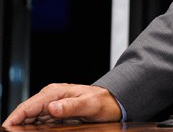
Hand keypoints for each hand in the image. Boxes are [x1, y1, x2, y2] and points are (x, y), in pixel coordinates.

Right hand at [2, 83, 121, 125]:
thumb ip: (71, 106)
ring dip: (24, 128)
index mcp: (54, 93)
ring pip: (30, 119)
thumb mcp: (89, 104)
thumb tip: (52, 108)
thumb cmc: (103, 101)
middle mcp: (50, 98)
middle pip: (25, 114)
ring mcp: (51, 106)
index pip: (27, 106)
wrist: (113, 102)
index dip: (14, 118)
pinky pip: (38, 122)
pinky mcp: (55, 113)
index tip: (6, 128)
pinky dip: (33, 129)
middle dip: (16, 125)